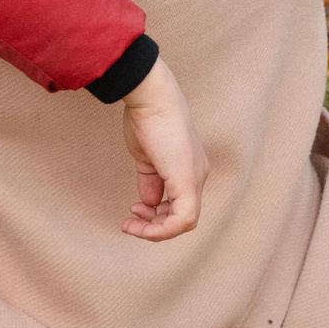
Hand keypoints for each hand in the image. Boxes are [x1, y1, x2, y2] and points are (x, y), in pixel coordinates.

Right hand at [119, 56, 206, 240]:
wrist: (152, 98)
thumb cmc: (147, 119)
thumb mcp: (147, 158)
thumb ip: (151, 182)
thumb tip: (148, 203)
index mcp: (189, 168)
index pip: (179, 203)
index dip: (157, 214)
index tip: (134, 208)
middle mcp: (197, 175)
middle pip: (182, 216)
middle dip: (154, 225)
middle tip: (131, 221)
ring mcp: (195, 179)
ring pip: (184, 222)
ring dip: (155, 229)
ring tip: (132, 224)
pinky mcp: (188, 182)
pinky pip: (183, 220)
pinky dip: (161, 228)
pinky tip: (138, 222)